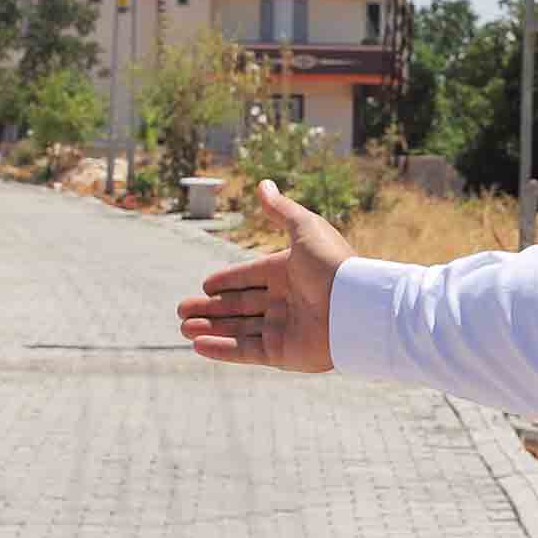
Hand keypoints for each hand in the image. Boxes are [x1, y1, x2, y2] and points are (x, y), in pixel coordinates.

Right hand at [174, 178, 352, 372]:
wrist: (355, 306)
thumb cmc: (332, 264)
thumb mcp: (305, 228)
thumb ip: (281, 210)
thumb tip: (263, 184)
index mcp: (288, 273)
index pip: (250, 277)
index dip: (227, 280)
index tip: (205, 284)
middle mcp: (285, 301)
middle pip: (240, 305)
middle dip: (210, 307)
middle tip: (182, 310)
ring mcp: (284, 329)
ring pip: (238, 329)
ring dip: (210, 328)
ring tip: (184, 327)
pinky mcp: (283, 353)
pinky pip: (246, 351)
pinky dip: (222, 349)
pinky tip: (198, 345)